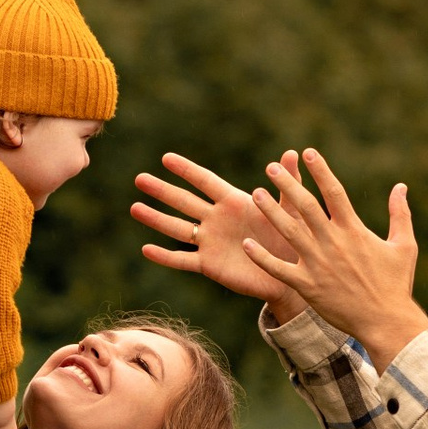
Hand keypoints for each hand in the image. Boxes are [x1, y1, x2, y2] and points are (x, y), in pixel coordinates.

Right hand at [132, 151, 302, 315]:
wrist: (290, 276)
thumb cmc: (292, 239)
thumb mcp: (291, 210)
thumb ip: (287, 183)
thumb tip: (293, 153)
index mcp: (234, 202)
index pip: (205, 182)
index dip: (187, 170)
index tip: (166, 158)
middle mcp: (217, 219)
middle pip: (184, 202)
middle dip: (162, 191)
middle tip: (139, 179)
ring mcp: (210, 242)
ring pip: (177, 228)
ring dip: (156, 219)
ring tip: (134, 208)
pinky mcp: (209, 265)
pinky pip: (183, 260)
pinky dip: (165, 256)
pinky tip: (146, 249)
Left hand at [240, 148, 427, 367]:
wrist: (386, 321)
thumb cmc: (397, 284)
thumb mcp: (405, 245)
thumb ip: (400, 213)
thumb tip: (401, 186)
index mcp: (354, 230)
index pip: (334, 192)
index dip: (320, 170)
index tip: (308, 152)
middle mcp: (333, 242)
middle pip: (305, 206)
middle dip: (288, 184)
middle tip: (271, 167)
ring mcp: (318, 263)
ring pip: (289, 231)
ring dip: (271, 212)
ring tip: (256, 194)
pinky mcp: (307, 285)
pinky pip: (279, 268)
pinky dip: (262, 257)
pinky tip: (247, 244)